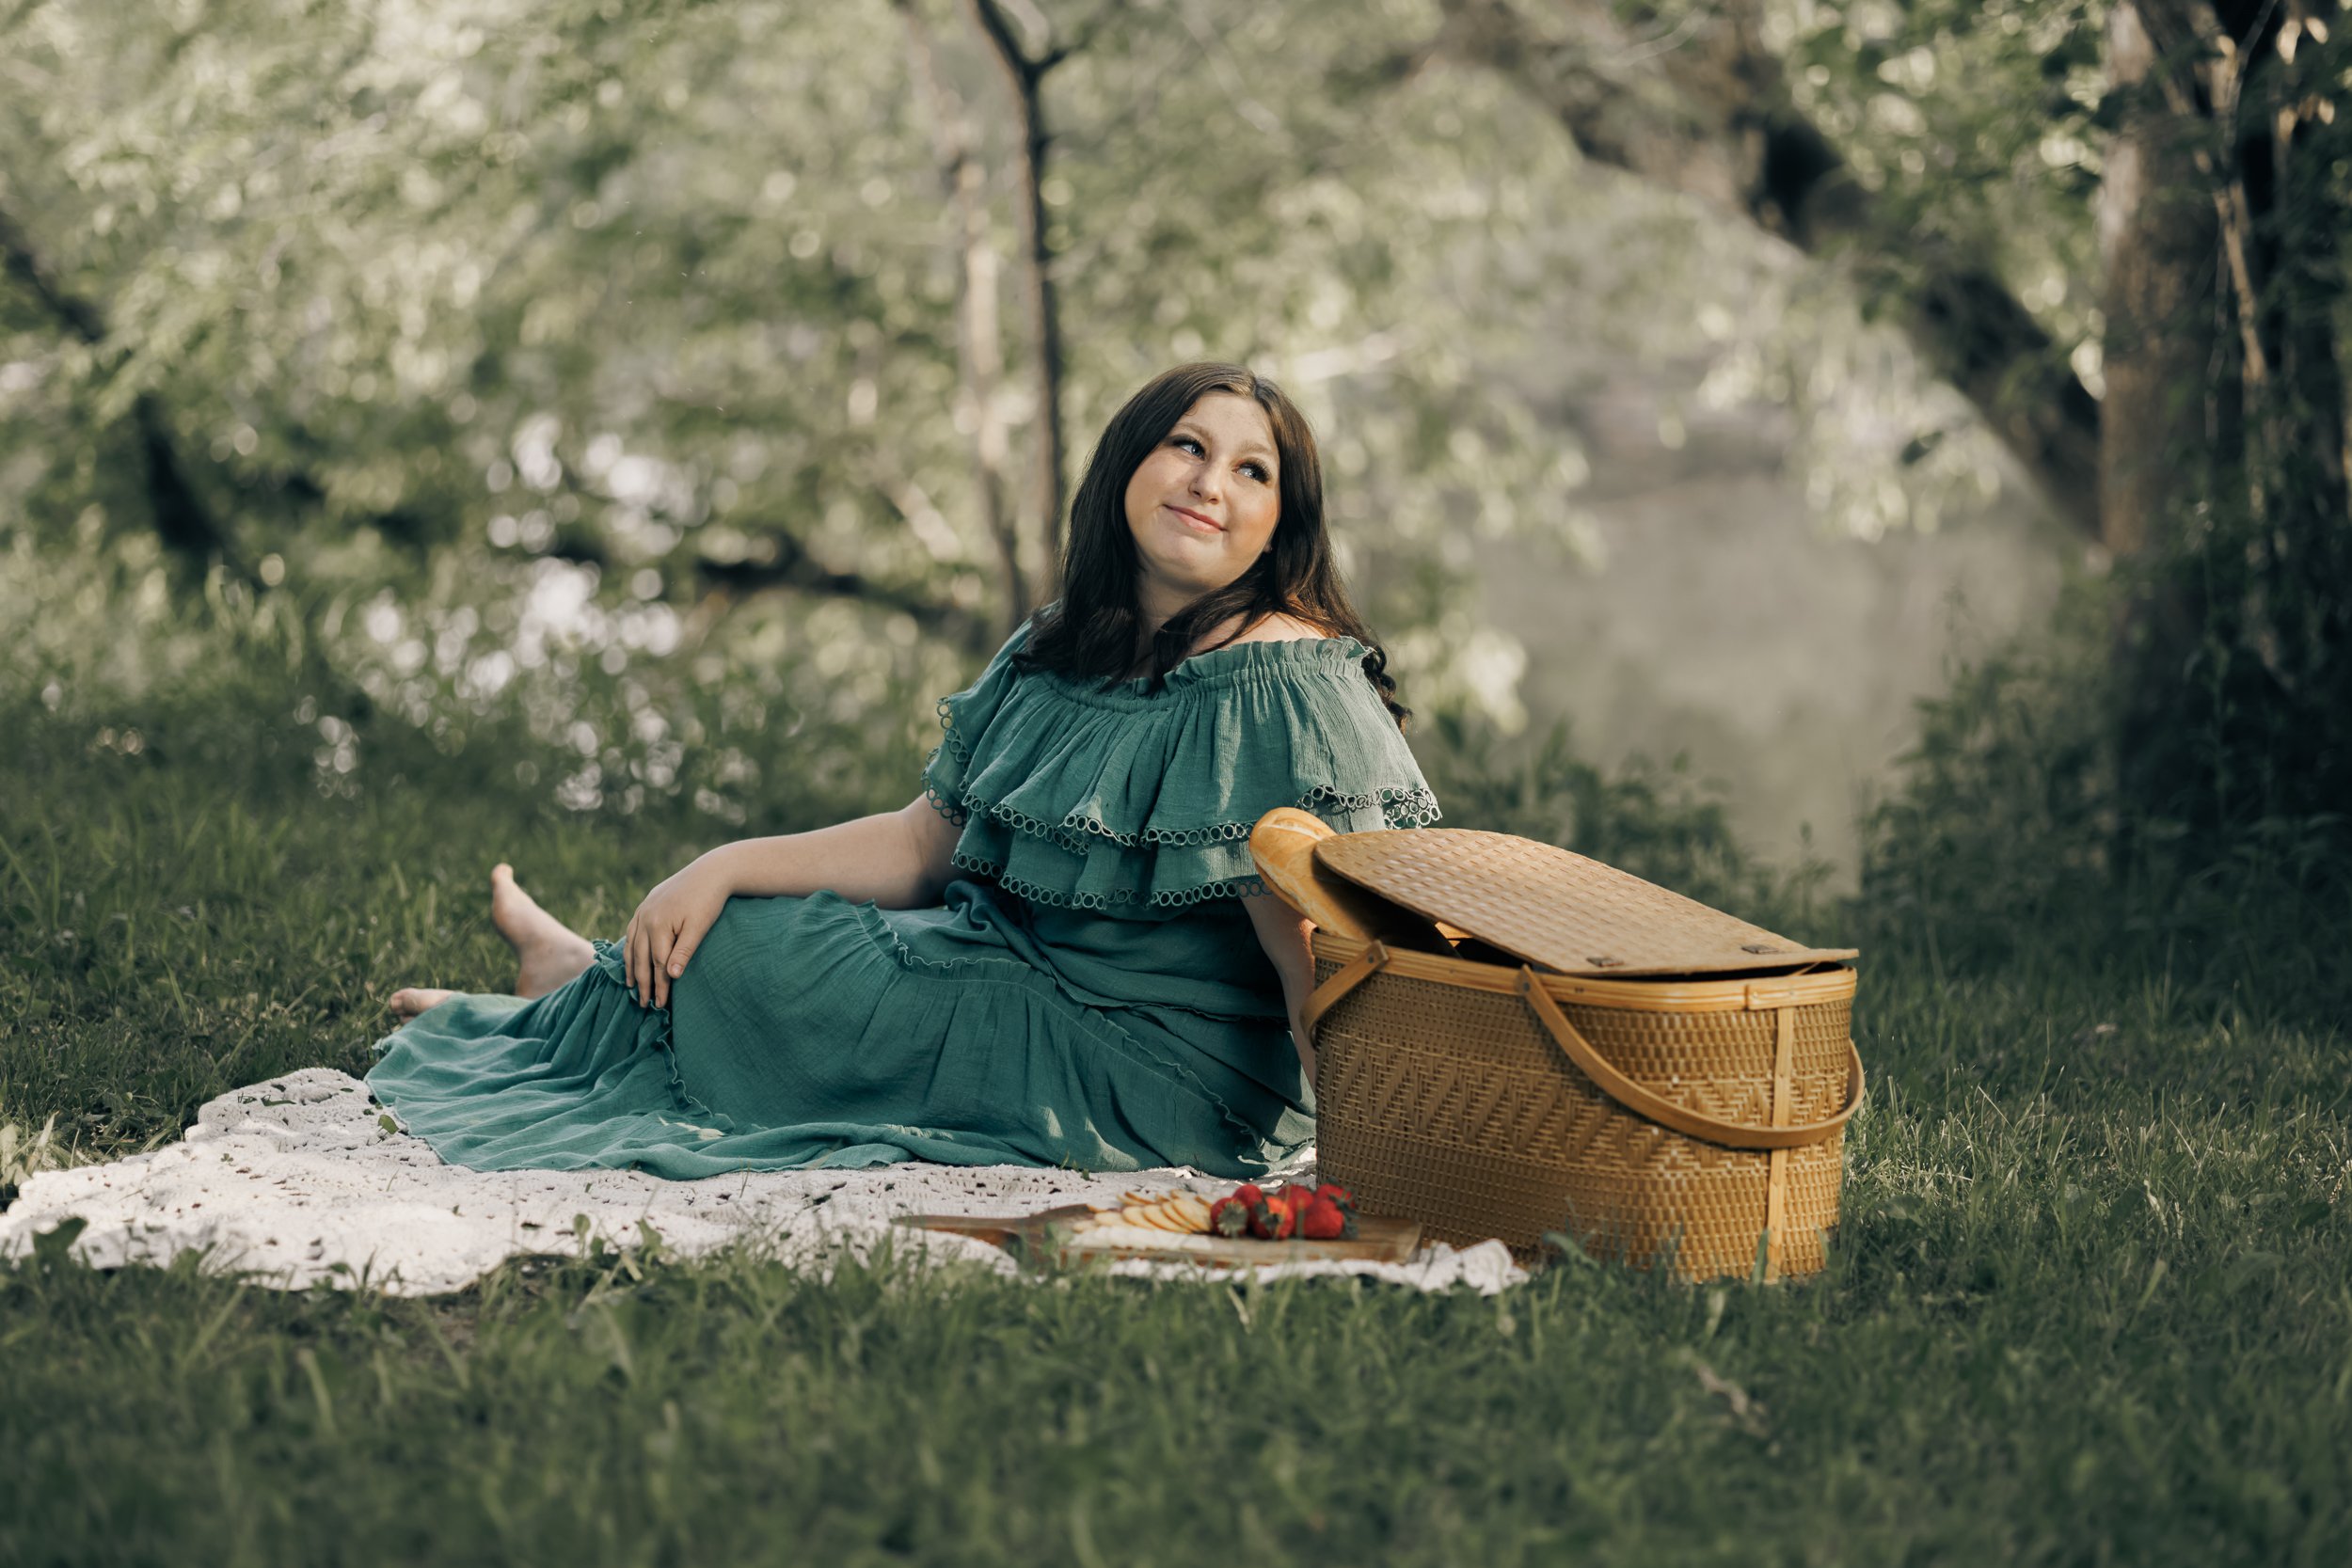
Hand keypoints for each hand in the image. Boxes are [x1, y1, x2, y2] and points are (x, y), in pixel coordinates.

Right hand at [622, 851, 734, 1008]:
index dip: (659, 986)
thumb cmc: (709, 901)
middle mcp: (645, 917)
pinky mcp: (646, 904)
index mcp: (658, 925)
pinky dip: (630, 946)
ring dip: (632, 967)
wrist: (711, 871)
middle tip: (644, 1004)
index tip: (661, 1005)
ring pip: (632, 945)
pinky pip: (632, 930)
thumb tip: (671, 976)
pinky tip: (631, 956)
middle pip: (641, 957)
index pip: (657, 964)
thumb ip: (684, 951)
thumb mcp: (699, 927)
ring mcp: (643, 910)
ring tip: (632, 986)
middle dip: (643, 983)